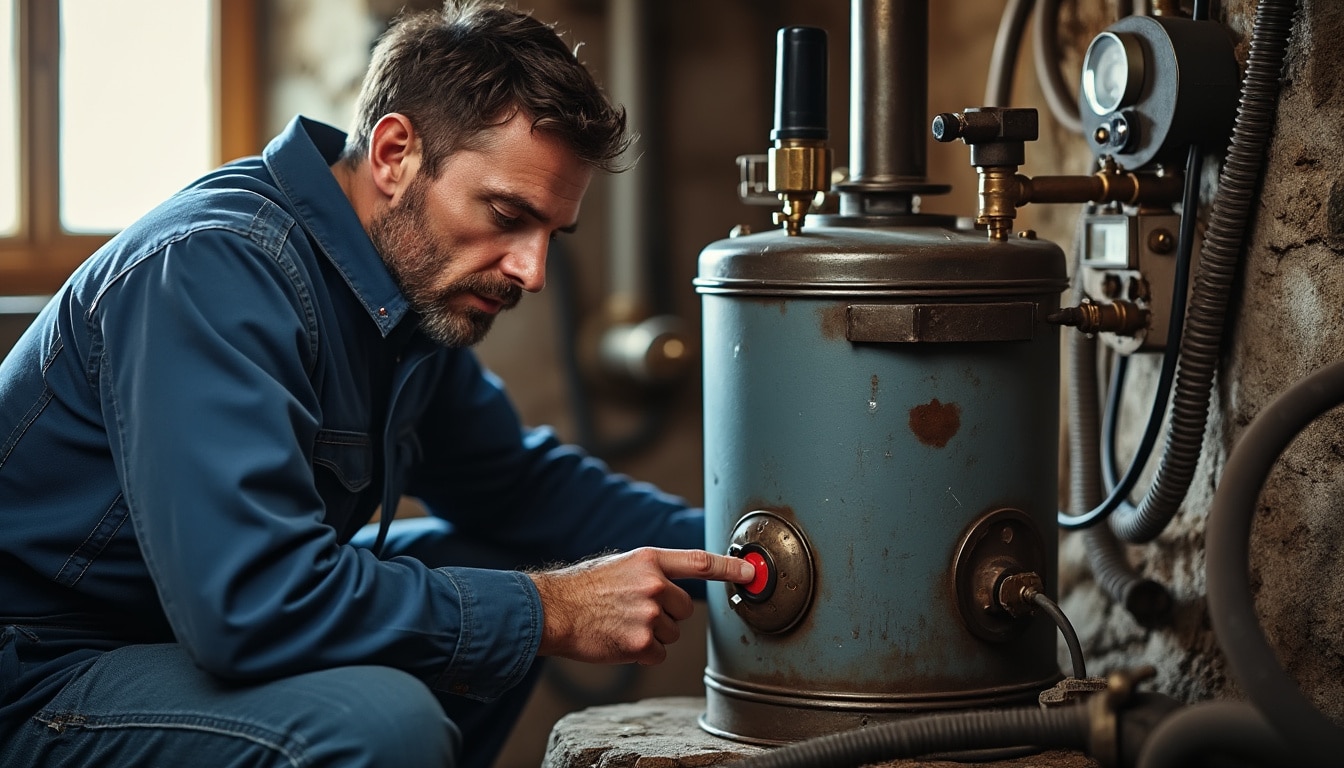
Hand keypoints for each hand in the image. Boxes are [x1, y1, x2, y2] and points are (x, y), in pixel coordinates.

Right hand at [529, 547, 755, 665]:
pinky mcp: (641, 643)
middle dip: (666, 614)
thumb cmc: (583, 589)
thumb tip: (677, 584)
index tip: (751, 573)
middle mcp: (654, 585)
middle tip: (633, 611)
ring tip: (621, 624)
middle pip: (685, 610)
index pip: (699, 562)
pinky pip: (658, 654)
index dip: (729, 568)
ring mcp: (649, 615)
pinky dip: (642, 653)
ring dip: (652, 634)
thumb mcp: (620, 565)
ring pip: (671, 634)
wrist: (552, 611)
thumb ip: (652, 571)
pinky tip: (619, 640)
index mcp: (649, 560)